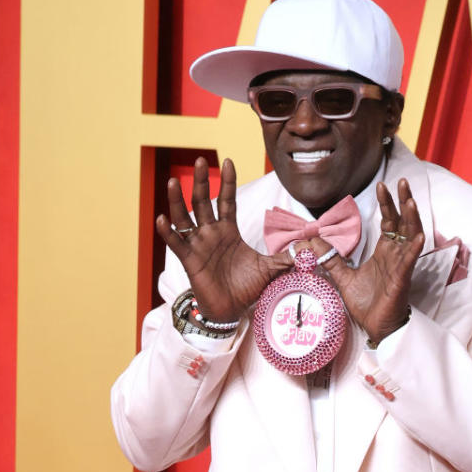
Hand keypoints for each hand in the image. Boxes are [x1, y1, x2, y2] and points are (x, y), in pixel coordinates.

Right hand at [155, 157, 291, 322]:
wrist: (232, 311)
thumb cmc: (247, 288)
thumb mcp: (270, 269)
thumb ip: (287, 256)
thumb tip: (310, 249)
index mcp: (229, 231)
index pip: (227, 200)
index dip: (227, 182)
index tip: (228, 161)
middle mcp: (211, 234)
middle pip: (204, 202)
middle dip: (202, 181)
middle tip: (200, 160)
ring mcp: (198, 245)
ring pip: (185, 218)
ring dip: (178, 200)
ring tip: (173, 181)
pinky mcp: (190, 260)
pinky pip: (176, 243)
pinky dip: (167, 232)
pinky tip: (161, 218)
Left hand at [302, 178, 424, 342]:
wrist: (376, 326)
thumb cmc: (367, 302)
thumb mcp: (343, 277)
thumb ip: (330, 259)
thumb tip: (310, 243)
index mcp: (384, 251)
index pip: (389, 221)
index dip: (387, 204)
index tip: (382, 185)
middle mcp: (395, 254)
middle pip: (403, 222)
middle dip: (402, 201)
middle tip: (401, 182)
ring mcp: (401, 265)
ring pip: (410, 236)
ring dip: (411, 217)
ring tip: (410, 200)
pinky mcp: (402, 278)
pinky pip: (410, 260)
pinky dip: (413, 247)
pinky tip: (417, 235)